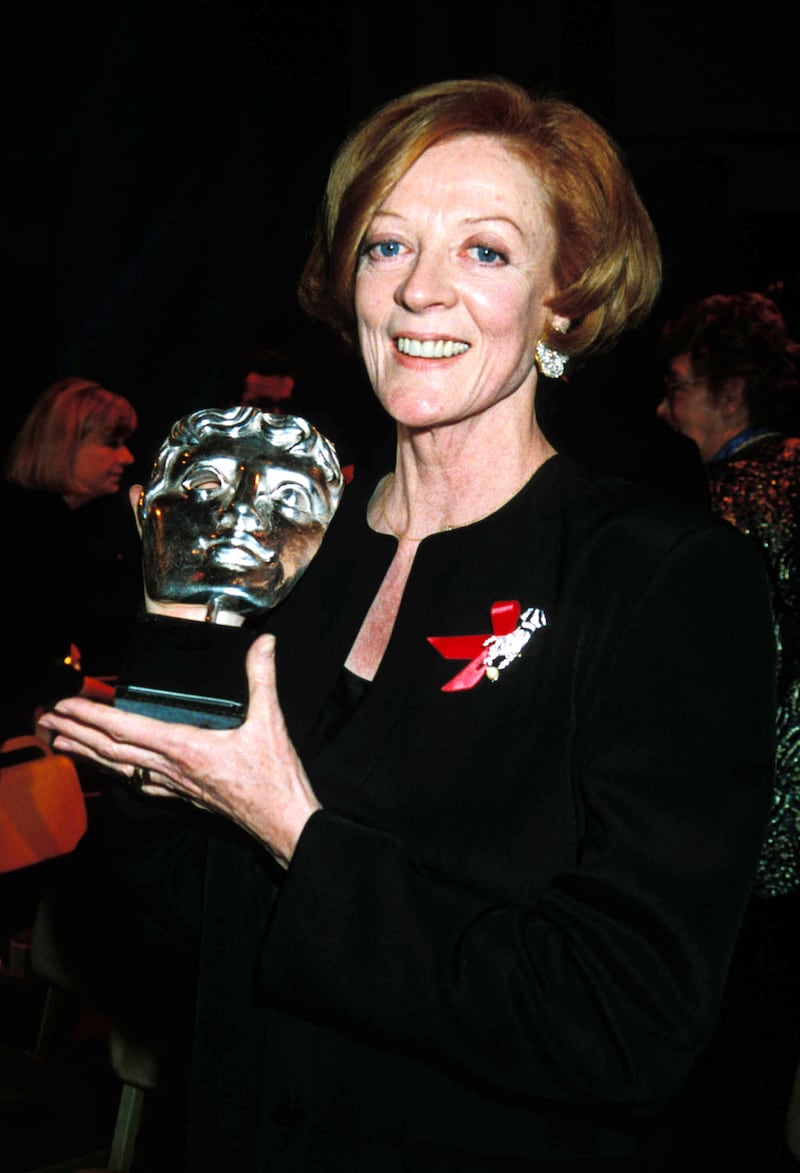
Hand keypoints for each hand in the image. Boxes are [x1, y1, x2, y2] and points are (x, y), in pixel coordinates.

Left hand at [37, 634, 319, 867]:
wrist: (281, 822)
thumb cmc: (274, 778)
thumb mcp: (270, 722)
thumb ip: (262, 679)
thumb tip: (263, 643)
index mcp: (186, 748)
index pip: (126, 729)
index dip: (92, 716)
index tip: (66, 706)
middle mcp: (172, 768)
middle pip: (112, 750)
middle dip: (75, 734)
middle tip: (46, 722)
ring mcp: (175, 785)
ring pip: (120, 768)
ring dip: (87, 755)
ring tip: (60, 744)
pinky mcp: (184, 796)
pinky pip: (140, 783)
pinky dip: (118, 773)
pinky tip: (111, 772)